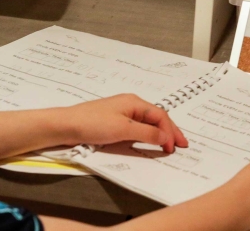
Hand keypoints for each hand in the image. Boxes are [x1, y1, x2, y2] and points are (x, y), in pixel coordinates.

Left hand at [61, 94, 187, 152]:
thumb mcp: (123, 129)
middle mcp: (130, 104)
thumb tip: (166, 136)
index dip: (170, 131)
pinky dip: (147, 134)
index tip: (174, 148)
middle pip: (156, 117)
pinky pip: (137, 127)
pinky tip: (150, 141)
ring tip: (170, 145)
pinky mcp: (114, 121)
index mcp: (134, 102)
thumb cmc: (93, 124)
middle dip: (169, 131)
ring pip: (147, 122)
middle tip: (182, 146)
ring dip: (159, 133)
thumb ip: (146, 133)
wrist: (67, 125)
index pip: (160, 115)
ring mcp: (122, 112)